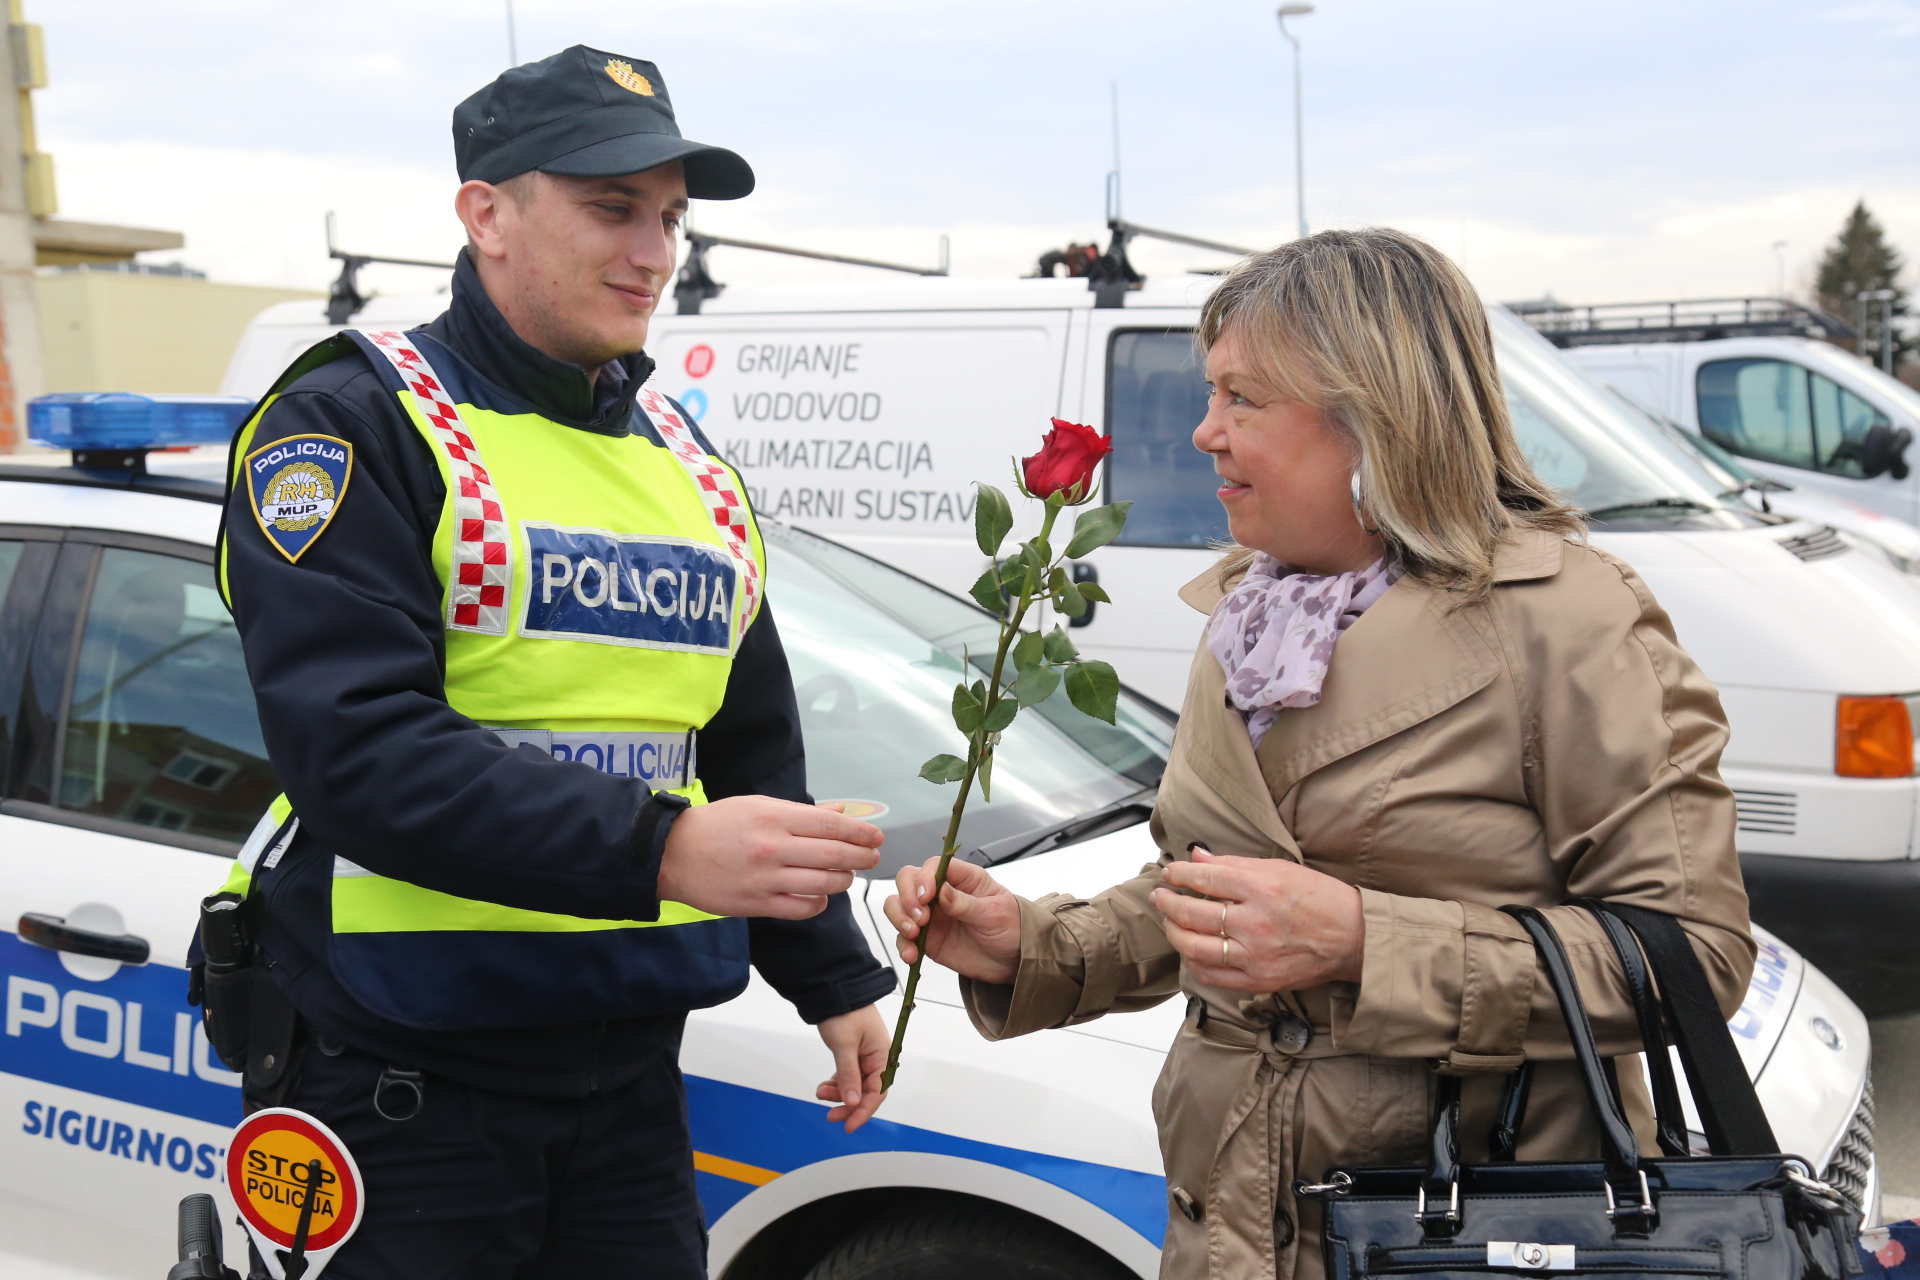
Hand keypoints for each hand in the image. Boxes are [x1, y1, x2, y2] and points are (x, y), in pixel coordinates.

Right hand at [657, 796, 882, 919]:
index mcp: (773, 816)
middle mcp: (772, 847)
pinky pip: (801, 909)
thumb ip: (801, 813)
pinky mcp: (756, 905)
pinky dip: (819, 903)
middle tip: (873, 856)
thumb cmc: (716, 824)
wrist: (671, 854)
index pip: (831, 825)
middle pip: (834, 855)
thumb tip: (841, 814)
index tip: (875, 836)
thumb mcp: (757, 805)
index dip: (860, 832)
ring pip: (823, 884)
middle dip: (861, 856)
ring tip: (847, 875)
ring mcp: (764, 879)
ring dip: (843, 880)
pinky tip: (821, 896)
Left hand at [814, 1004, 888, 1132]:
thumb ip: (849, 1075)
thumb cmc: (844, 1012)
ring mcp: (864, 1057)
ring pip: (855, 1086)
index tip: (849, 1125)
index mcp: (882, 1055)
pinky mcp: (852, 1054)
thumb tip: (853, 1103)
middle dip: (849, 1106)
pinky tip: (824, 1087)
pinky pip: (847, 1076)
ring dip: (839, 1094)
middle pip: (867, 1092)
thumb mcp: (845, 1044)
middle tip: (831, 1116)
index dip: (864, 1111)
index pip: (878, 1091)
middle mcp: (876, 1058)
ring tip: (821, 1093)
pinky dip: (836, 1084)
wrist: (833, 989)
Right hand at [883, 857, 1021, 984]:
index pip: (933, 866)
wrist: (1014, 960)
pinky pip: (903, 938)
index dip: (924, 878)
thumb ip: (965, 903)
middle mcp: (942, 893)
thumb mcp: (994, 913)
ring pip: (898, 905)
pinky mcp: (926, 938)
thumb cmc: (1011, 927)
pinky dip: (902, 945)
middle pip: (908, 880)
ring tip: (913, 934)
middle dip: (907, 897)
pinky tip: (911, 955)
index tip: (926, 897)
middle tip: (921, 919)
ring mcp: (931, 915)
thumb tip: (942, 890)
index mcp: (963, 878)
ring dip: (899, 918)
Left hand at [1151, 847, 1362, 992]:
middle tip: (1160, 896)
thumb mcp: (1280, 869)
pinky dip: (1193, 962)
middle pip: (1193, 913)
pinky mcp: (1259, 980)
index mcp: (1262, 888)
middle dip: (1167, 903)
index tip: (1169, 872)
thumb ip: (1235, 863)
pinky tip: (1190, 950)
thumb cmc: (1320, 899)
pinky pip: (1212, 975)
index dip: (1180, 875)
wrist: (1353, 937)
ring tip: (1169, 922)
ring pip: (1195, 946)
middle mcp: (1256, 922)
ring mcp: (1256, 955)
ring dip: (1174, 932)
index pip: (1205, 879)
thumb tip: (1198, 856)